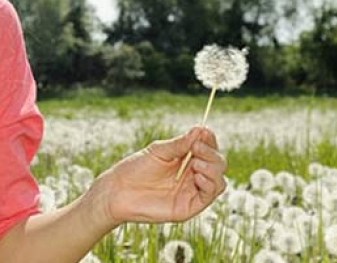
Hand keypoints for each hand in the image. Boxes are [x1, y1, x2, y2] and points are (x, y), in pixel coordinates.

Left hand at [91, 126, 226, 226]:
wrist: (118, 191)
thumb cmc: (135, 169)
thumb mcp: (158, 151)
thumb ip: (180, 144)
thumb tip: (200, 130)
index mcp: (185, 159)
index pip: (208, 149)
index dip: (209, 140)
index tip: (204, 132)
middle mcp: (192, 175)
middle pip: (217, 164)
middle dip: (211, 154)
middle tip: (196, 148)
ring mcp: (191, 191)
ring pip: (218, 180)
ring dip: (213, 169)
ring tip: (196, 163)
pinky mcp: (189, 207)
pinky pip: (209, 196)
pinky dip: (209, 184)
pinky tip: (197, 176)